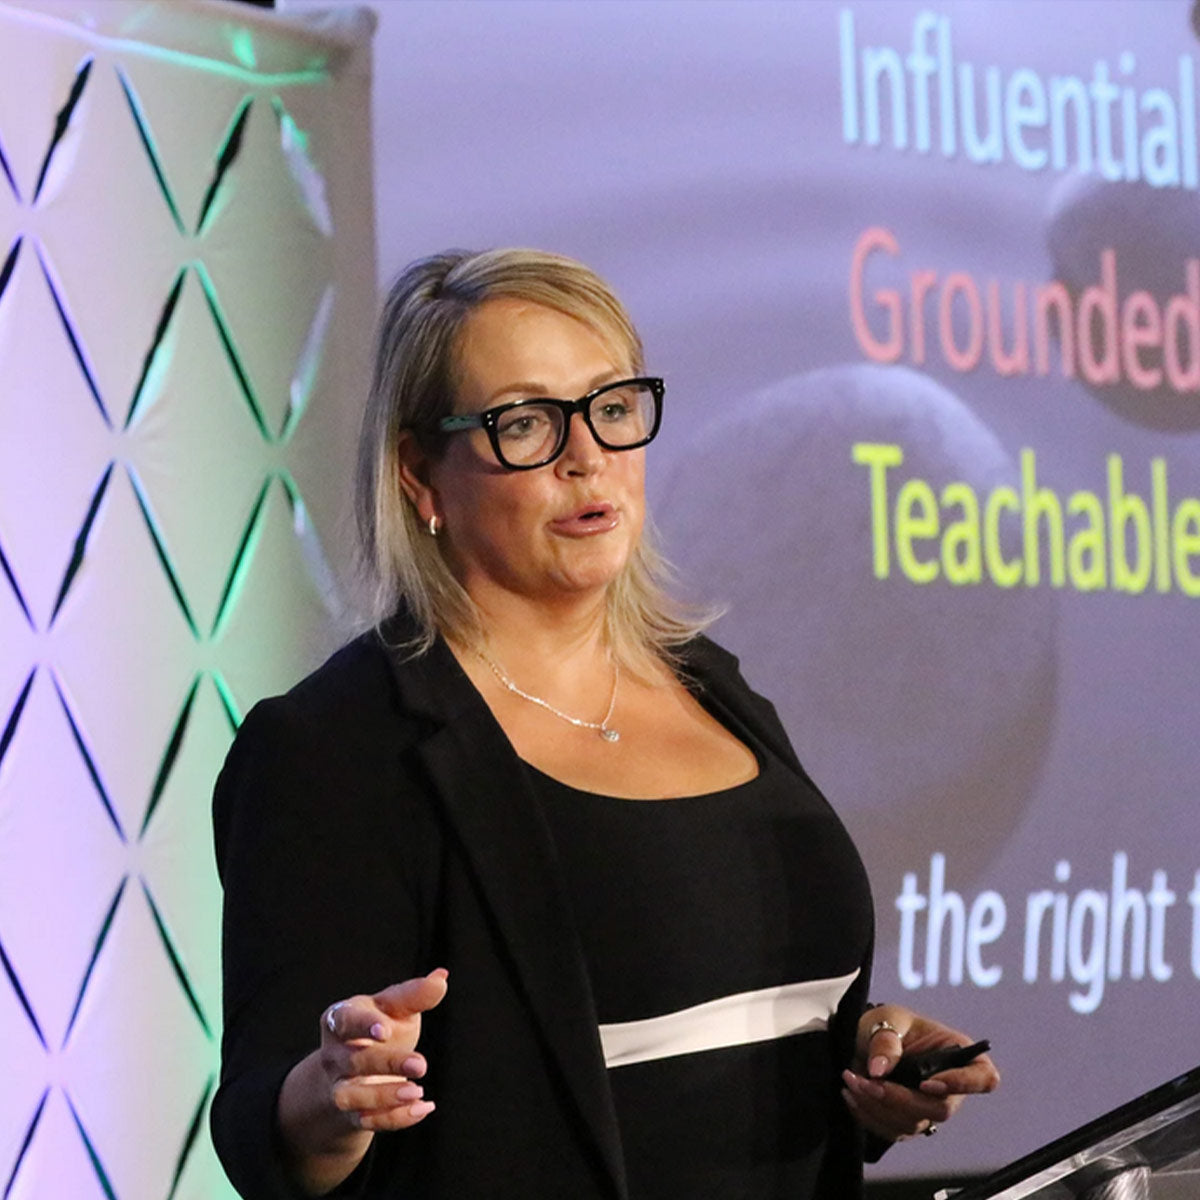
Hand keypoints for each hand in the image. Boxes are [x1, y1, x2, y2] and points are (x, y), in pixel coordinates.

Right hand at [319, 968, 448, 1131]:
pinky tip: (422, 1107)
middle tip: (421, 1065)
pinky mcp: (350, 1114)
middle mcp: (334, 1054)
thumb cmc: (379, 1029)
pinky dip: (395, 1118)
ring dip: (385, 1096)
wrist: (354, 1071)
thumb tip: (442, 978)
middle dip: (387, 1063)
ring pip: (352, 1096)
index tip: (385, 1030)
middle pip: (354, 1060)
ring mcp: (339, 1086)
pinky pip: (368, 1121)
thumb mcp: (393, 1008)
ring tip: (417, 1091)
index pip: (347, 1020)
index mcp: (341, 1019)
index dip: (364, 1025)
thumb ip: (414, 995)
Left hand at [841, 1004, 998, 1142]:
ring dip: (877, 1105)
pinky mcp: (909, 1121)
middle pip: (940, 1108)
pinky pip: (893, 1130)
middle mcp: (951, 1085)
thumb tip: (879, 1070)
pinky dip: (868, 1115)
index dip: (963, 1085)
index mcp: (957, 1052)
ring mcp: (930, 1107)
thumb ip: (885, 1041)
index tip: (926, 1082)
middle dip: (900, 1098)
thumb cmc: (887, 1023)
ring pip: (913, 1123)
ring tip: (851, 1080)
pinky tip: (851, 1094)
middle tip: (867, 1081)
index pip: (984, 1078)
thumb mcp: (887, 1019)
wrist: (865, 1037)